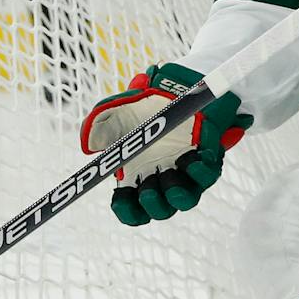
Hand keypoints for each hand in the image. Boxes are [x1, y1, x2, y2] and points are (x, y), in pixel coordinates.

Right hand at [80, 63, 250, 225]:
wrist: (170, 87)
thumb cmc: (141, 106)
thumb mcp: (115, 112)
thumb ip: (98, 125)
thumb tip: (91, 144)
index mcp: (138, 176)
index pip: (132, 209)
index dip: (126, 211)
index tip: (119, 197)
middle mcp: (162, 179)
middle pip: (160, 210)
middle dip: (153, 205)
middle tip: (148, 189)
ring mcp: (186, 172)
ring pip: (186, 200)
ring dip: (177, 193)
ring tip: (172, 172)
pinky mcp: (207, 159)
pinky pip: (207, 177)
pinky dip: (200, 172)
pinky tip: (193, 158)